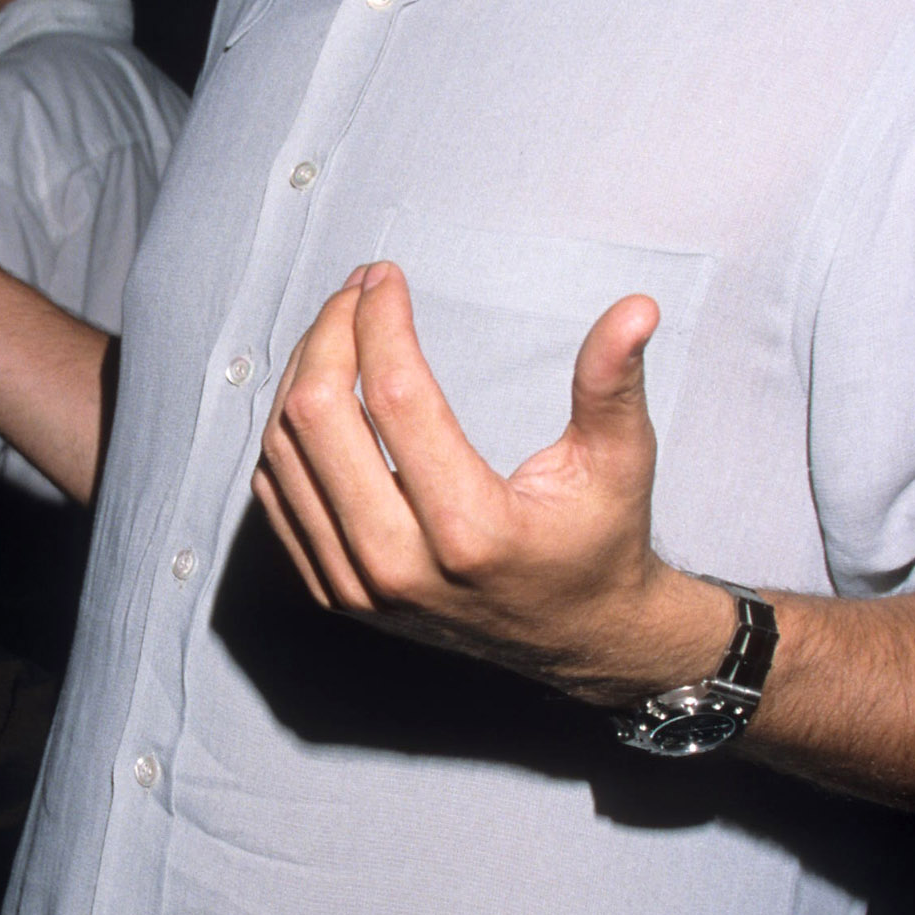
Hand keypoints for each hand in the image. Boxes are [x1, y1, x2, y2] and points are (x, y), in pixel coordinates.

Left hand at [252, 259, 729, 698]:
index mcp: (468, 529)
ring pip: (284, 452)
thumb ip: (613, 383)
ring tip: (337, 326)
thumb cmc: (597, 544)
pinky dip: (286, 431)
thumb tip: (636, 310)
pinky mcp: (334, 591)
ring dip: (301, 373)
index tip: (386, 277)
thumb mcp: (618, 463)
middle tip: (356, 291)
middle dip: (330, 333)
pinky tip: (319, 386)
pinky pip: (278, 495)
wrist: (576, 637)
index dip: (380, 319)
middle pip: (318, 417)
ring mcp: (357, 584)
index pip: (394, 395)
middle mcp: (398, 564)